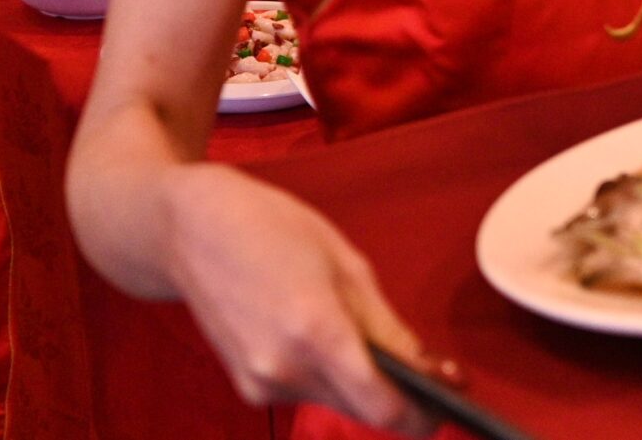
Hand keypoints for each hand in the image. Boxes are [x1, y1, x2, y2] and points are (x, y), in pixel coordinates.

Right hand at [160, 163, 433, 433]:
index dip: (424, 412)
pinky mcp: (247, 386)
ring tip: (370, 339)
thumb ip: (387, 326)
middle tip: (428, 368)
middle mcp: (284, 369)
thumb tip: (427, 370)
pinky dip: (331, 377)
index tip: (450, 397)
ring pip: (338, 404)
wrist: (190, 230)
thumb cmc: (272, 228)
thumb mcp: (347, 263)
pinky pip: (309, 393)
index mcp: (316, 330)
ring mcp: (261, 384)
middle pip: (364, 412)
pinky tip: (327, 338)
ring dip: (364, 386)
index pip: (384, 406)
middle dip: (401, 400)